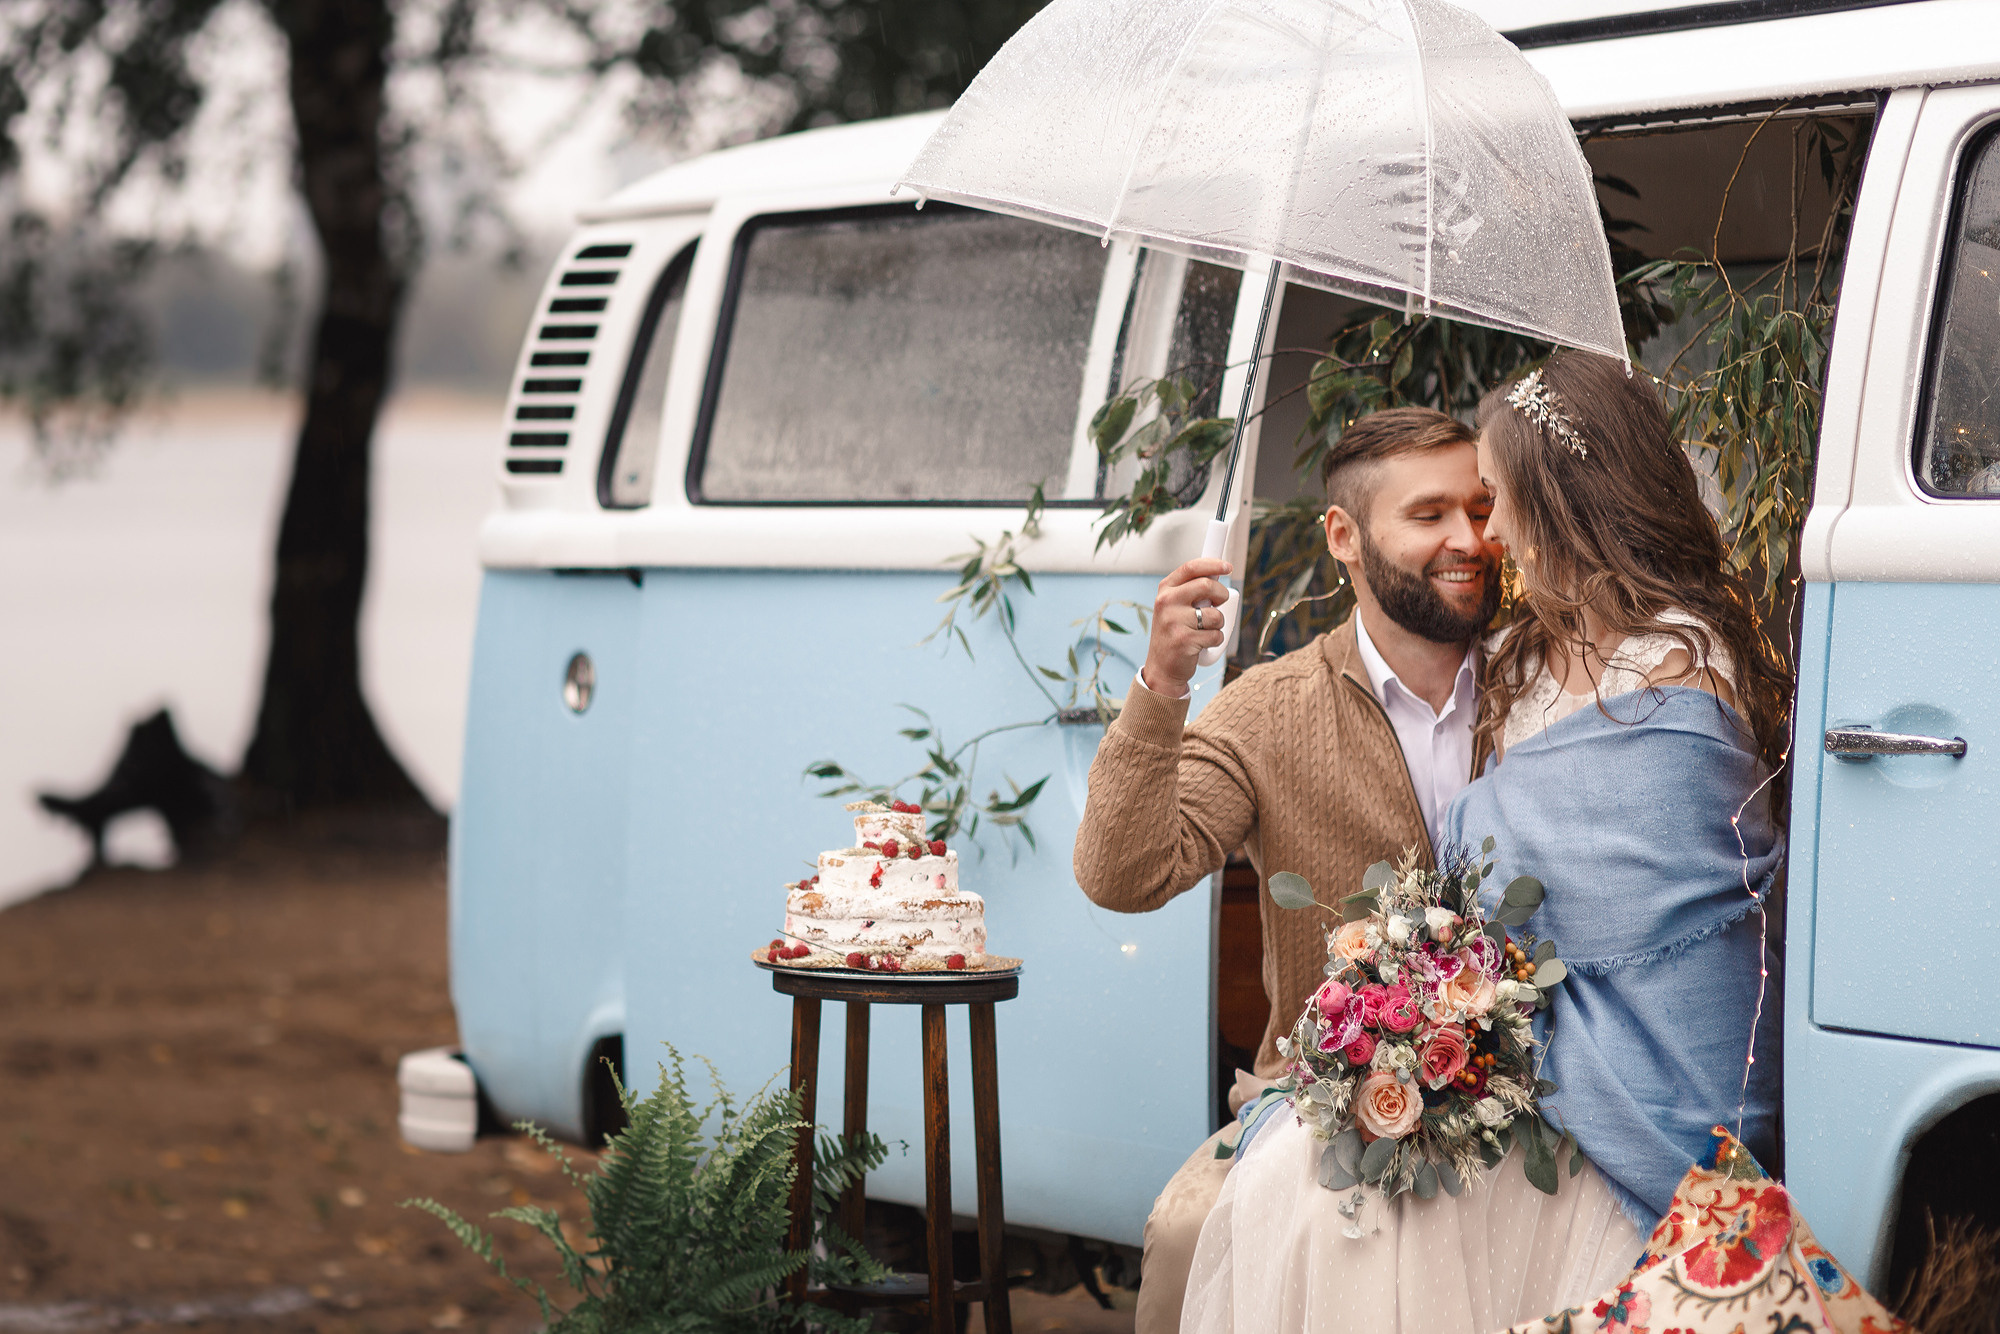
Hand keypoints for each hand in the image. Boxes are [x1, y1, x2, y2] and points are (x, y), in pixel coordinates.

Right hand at [1143, 558, 1232, 697]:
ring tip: (1205, 630)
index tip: (1227, 567)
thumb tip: (1217, 573)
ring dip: (1219, 624)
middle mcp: (1166, 602)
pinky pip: (1216, 635)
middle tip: (1220, 603)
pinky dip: (1216, 640)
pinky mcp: (1184, 639)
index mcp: (1164, 590)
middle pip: (1207, 585)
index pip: (1191, 568)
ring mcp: (1174, 620)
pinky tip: (1202, 644)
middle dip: (1222, 595)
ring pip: (1215, 614)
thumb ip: (1190, 590)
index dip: (1213, 564)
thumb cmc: (1173, 634)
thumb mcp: (1174, 607)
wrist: (1161, 668)